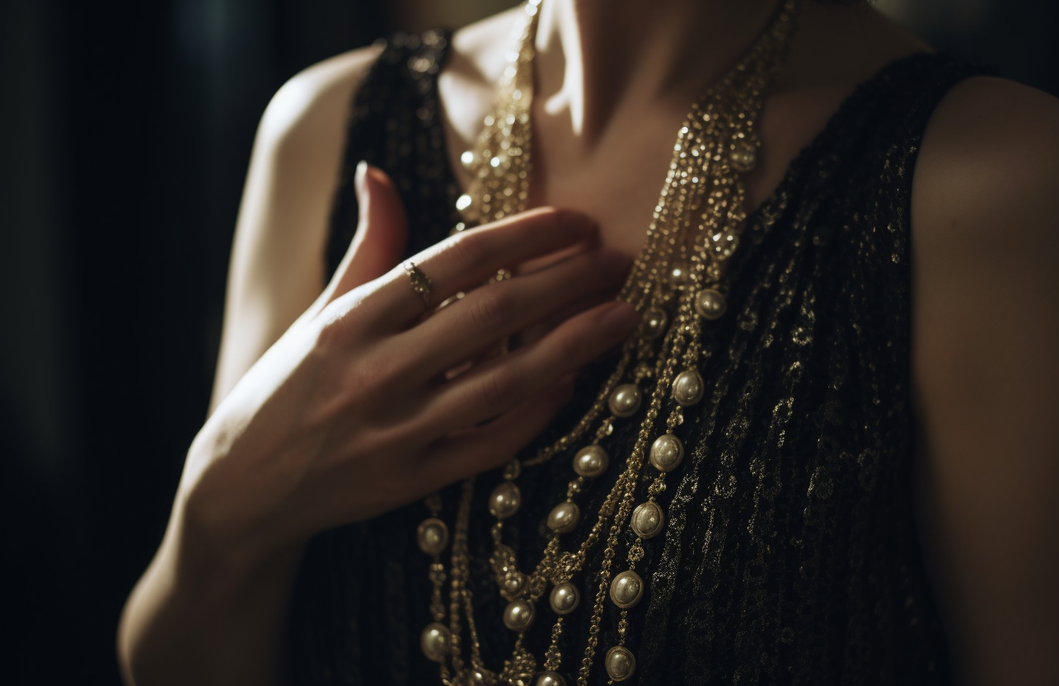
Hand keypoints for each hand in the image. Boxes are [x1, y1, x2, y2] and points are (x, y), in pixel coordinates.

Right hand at [180, 163, 637, 569]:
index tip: (577, 220)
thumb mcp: (319, 312)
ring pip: (505, 382)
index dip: (524, 235)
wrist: (243, 488)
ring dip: (574, 345)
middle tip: (619, 261)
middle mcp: (373, 371)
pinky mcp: (412, 481)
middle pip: (492, 316)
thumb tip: (377, 171)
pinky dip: (539, 411)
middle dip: (566, 282)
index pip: (454, 260)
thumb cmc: (287, 387)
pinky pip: (493, 442)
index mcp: (350, 319)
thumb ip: (365, 246)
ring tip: (623, 317)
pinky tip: (576, 380)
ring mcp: (395, 431)